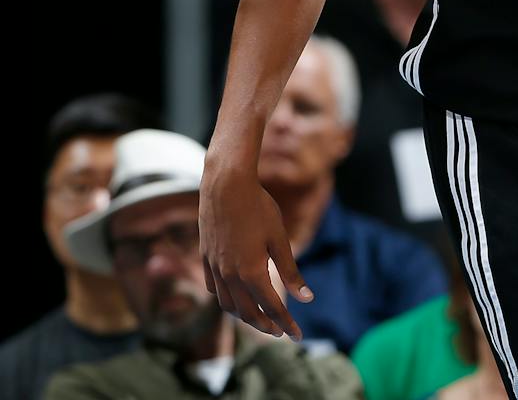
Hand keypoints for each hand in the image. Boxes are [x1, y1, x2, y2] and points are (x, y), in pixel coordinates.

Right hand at [199, 159, 311, 339]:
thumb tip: (307, 299)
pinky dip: (226, 298)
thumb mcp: (280, 239)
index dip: (286, 323)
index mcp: (251, 273)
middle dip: (265, 325)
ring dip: (244, 316)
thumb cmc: (258, 208)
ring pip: (227, 304)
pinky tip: (234, 297)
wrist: (226, 186)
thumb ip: (291, 271)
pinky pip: (214, 288)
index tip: (297, 335)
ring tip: (260, 318)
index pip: (272, 308)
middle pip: (247, 312)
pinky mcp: (205, 258)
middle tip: (281, 331)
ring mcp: (214, 268)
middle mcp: (229, 276)